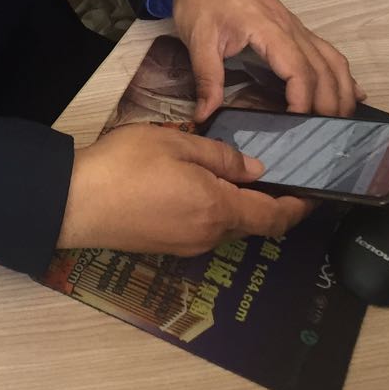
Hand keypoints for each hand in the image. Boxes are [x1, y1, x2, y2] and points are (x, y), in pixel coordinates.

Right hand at [58, 123, 311, 255]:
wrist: (75, 202)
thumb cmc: (124, 166)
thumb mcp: (176, 143)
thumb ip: (220, 156)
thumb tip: (254, 169)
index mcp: (218, 209)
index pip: (274, 218)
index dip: (298, 208)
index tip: (313, 194)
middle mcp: (208, 236)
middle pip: (252, 224)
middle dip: (267, 203)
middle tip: (273, 174)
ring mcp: (186, 245)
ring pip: (226, 226)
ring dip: (236, 206)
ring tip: (230, 174)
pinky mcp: (166, 246)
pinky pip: (203, 230)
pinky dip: (212, 211)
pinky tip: (195, 187)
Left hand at [167, 0, 364, 121]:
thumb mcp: (197, 39)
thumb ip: (206, 77)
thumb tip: (205, 114)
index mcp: (269, 30)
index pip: (298, 69)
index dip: (302, 100)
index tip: (295, 124)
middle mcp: (291, 28)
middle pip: (322, 69)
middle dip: (328, 104)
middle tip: (324, 135)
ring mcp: (297, 27)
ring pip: (332, 60)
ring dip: (342, 91)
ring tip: (342, 121)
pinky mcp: (296, 28)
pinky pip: (327, 51)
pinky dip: (343, 74)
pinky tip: (354, 93)